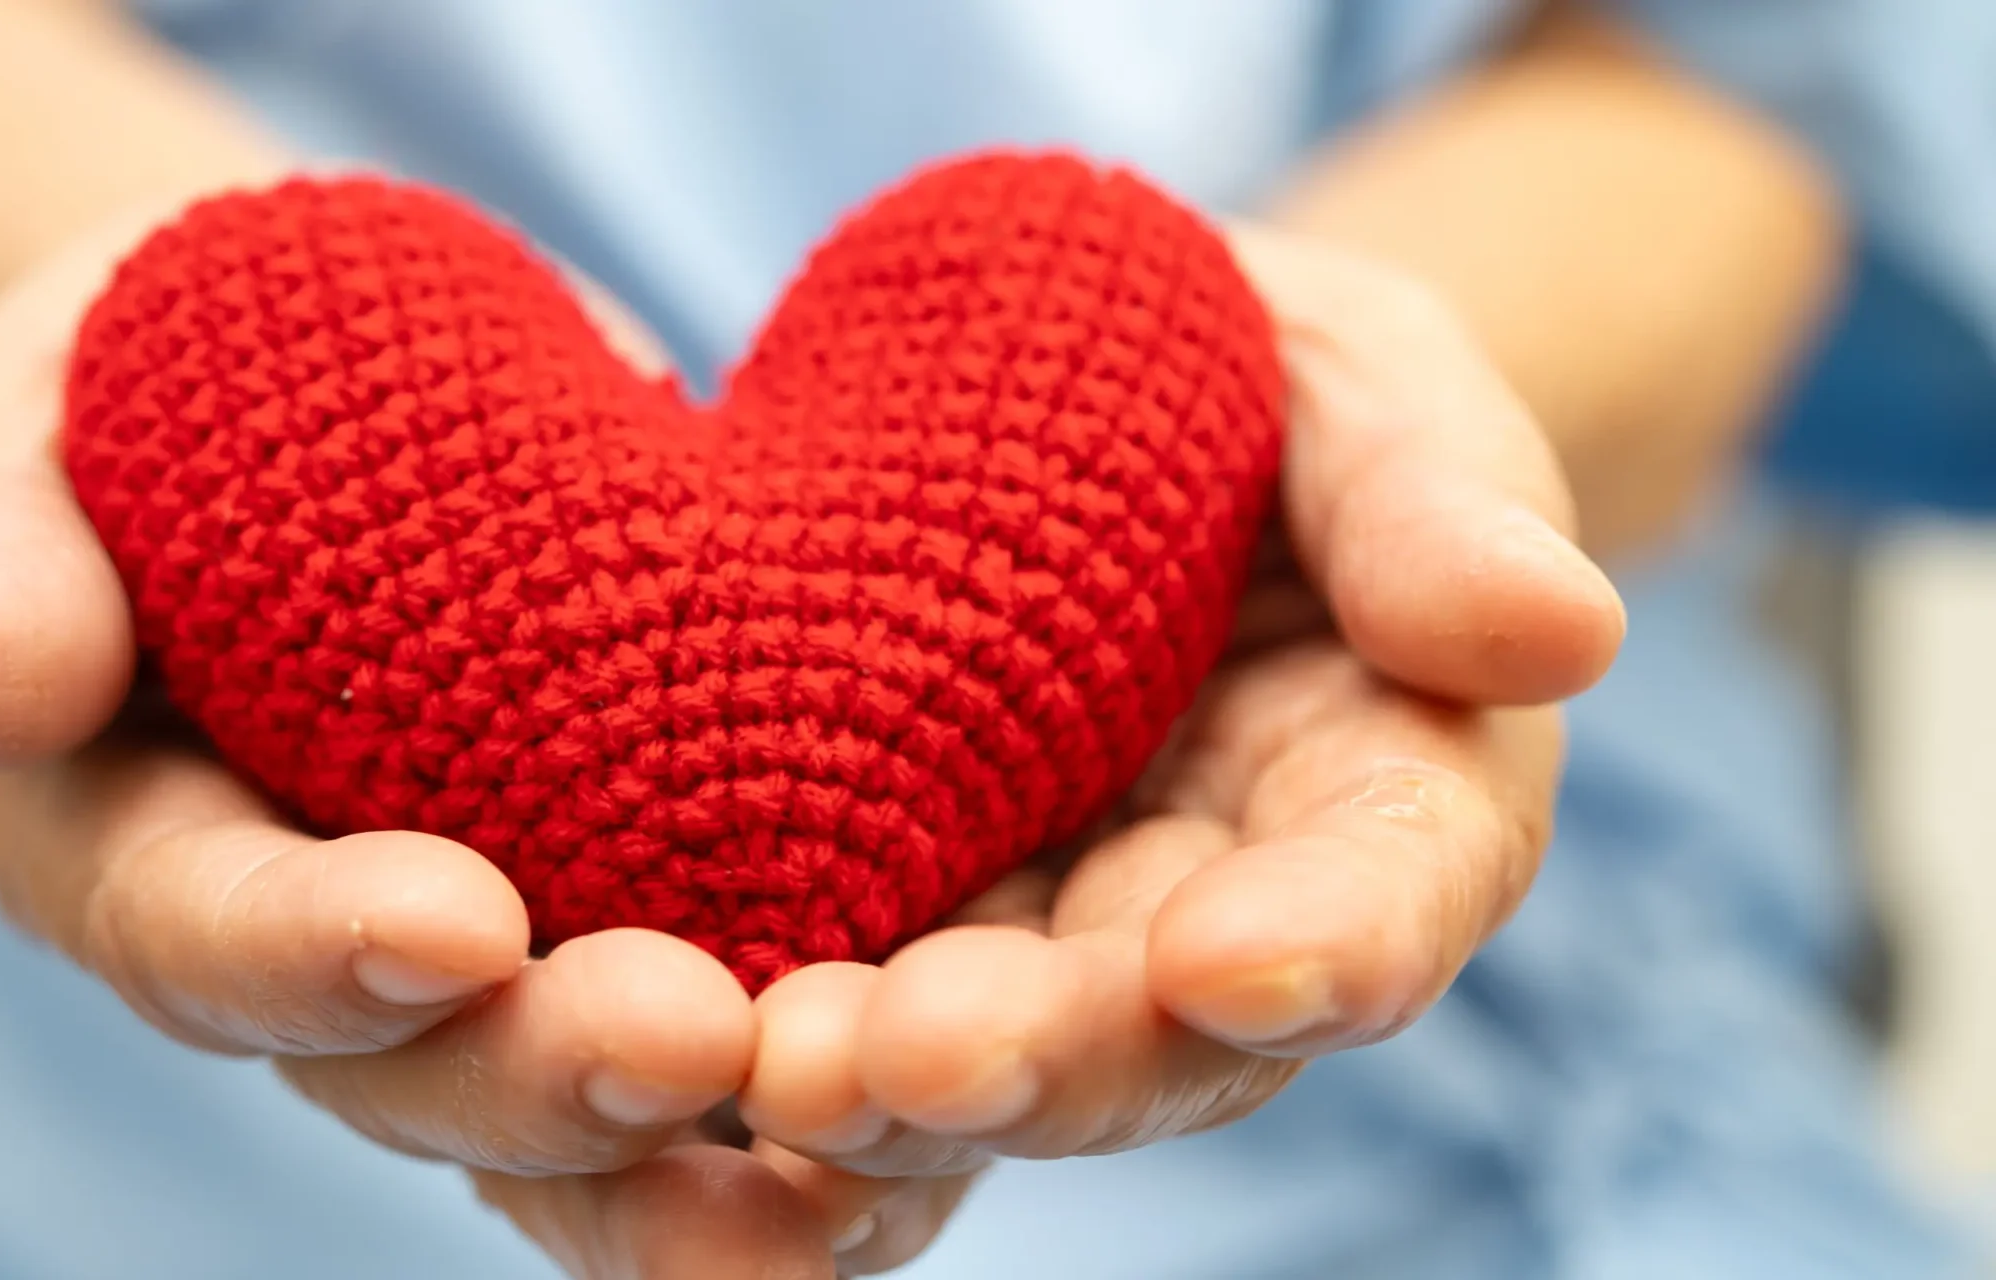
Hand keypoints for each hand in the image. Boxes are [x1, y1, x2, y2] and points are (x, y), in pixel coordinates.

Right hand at [0, 199, 837, 1276]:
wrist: (302, 391)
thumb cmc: (133, 398)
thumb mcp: (19, 428)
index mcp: (138, 855)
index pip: (199, 935)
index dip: (313, 950)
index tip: (451, 922)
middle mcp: (316, 959)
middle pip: (416, 1075)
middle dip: (546, 1075)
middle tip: (690, 1041)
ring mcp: (487, 964)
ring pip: (586, 1121)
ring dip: (715, 1145)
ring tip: (858, 1142)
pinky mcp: (642, 911)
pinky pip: (728, 1054)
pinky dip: (825, 1102)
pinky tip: (940, 1107)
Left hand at [729, 228, 1627, 1273]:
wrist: (1077, 405)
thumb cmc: (1253, 387)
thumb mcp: (1367, 384)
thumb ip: (1442, 498)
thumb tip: (1559, 628)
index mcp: (1385, 796)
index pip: (1389, 891)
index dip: (1329, 942)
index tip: (1236, 957)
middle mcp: (1215, 917)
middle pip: (1165, 1039)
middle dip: (1058, 1061)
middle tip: (925, 1059)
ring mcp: (1043, 942)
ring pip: (990, 1066)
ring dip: (890, 1092)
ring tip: (779, 1069)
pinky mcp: (887, 924)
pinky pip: (838, 1011)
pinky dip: (760, 1053)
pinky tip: (672, 1050)